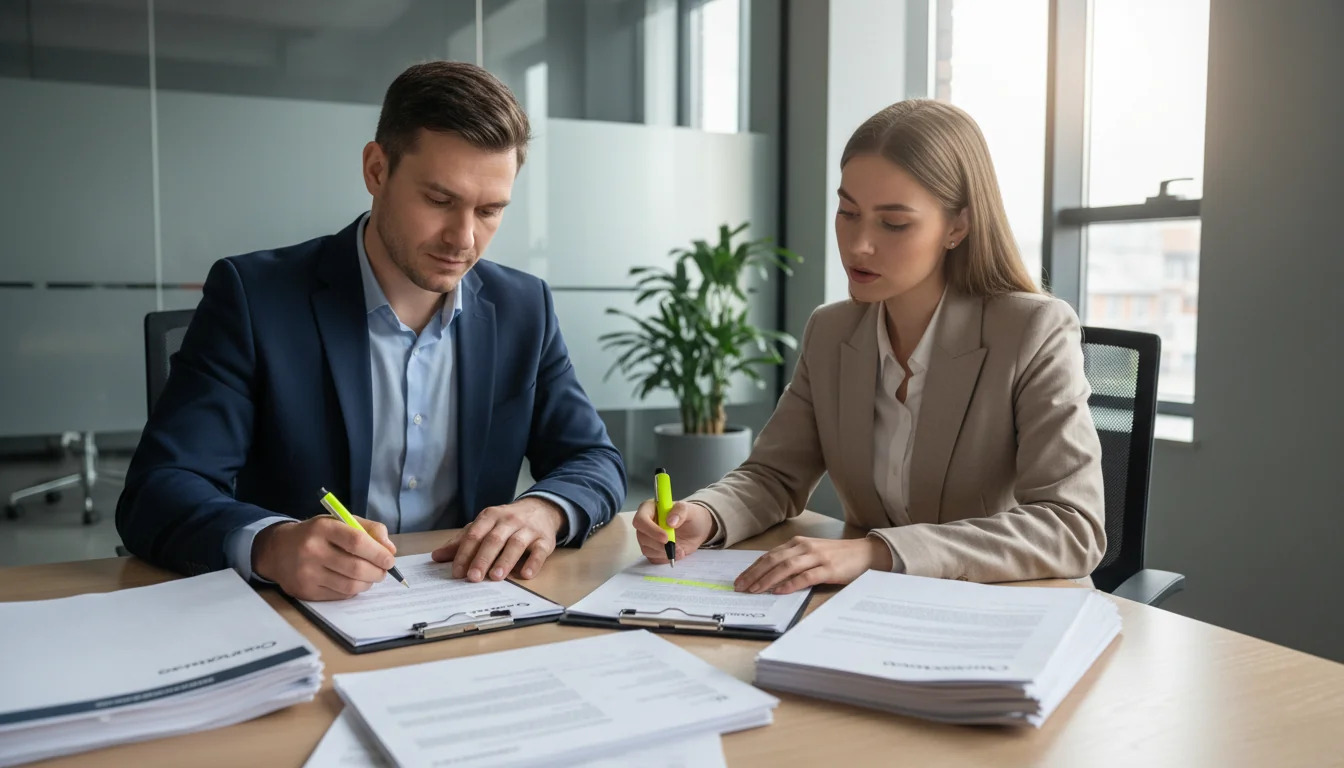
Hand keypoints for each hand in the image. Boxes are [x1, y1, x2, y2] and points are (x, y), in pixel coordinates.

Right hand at [252, 516, 396, 600]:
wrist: (277, 550)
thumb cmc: (315, 535)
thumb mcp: (339, 521)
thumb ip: (368, 529)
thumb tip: (390, 549)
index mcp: (322, 528)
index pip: (357, 541)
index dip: (378, 552)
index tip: (390, 559)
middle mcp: (312, 551)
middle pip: (356, 567)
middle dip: (377, 571)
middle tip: (384, 570)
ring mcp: (307, 573)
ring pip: (350, 585)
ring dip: (368, 583)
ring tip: (371, 576)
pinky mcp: (305, 591)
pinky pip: (339, 595)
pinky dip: (353, 590)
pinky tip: (354, 582)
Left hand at [431, 498, 563, 581]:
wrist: (541, 509)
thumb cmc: (507, 522)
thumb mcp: (484, 526)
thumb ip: (462, 541)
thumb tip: (436, 556)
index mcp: (490, 516)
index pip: (474, 534)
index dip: (465, 553)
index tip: (457, 572)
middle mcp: (509, 520)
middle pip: (494, 539)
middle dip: (482, 559)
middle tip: (473, 577)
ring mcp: (528, 529)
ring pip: (515, 544)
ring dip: (505, 561)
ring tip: (496, 577)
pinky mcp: (545, 539)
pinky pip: (540, 551)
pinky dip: (534, 562)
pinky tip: (526, 574)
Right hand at [631, 499, 715, 563]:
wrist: (697, 529)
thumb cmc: (691, 516)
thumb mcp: (689, 510)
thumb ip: (680, 512)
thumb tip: (670, 521)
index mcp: (649, 509)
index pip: (640, 519)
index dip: (651, 530)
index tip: (666, 537)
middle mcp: (645, 524)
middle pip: (642, 537)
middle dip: (659, 544)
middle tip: (675, 545)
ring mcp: (647, 538)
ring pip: (647, 549)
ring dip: (664, 552)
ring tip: (680, 549)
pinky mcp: (652, 550)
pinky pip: (653, 558)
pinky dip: (665, 558)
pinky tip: (677, 553)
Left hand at [734, 536, 893, 594]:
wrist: (865, 553)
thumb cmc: (836, 556)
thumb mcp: (811, 554)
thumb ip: (793, 561)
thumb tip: (769, 577)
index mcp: (798, 543)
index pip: (769, 556)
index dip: (752, 568)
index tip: (740, 580)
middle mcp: (804, 547)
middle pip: (773, 560)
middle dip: (754, 574)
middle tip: (741, 587)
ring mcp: (817, 557)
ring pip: (786, 567)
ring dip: (768, 579)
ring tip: (755, 590)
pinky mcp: (829, 569)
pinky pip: (806, 576)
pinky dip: (791, 583)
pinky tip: (780, 590)